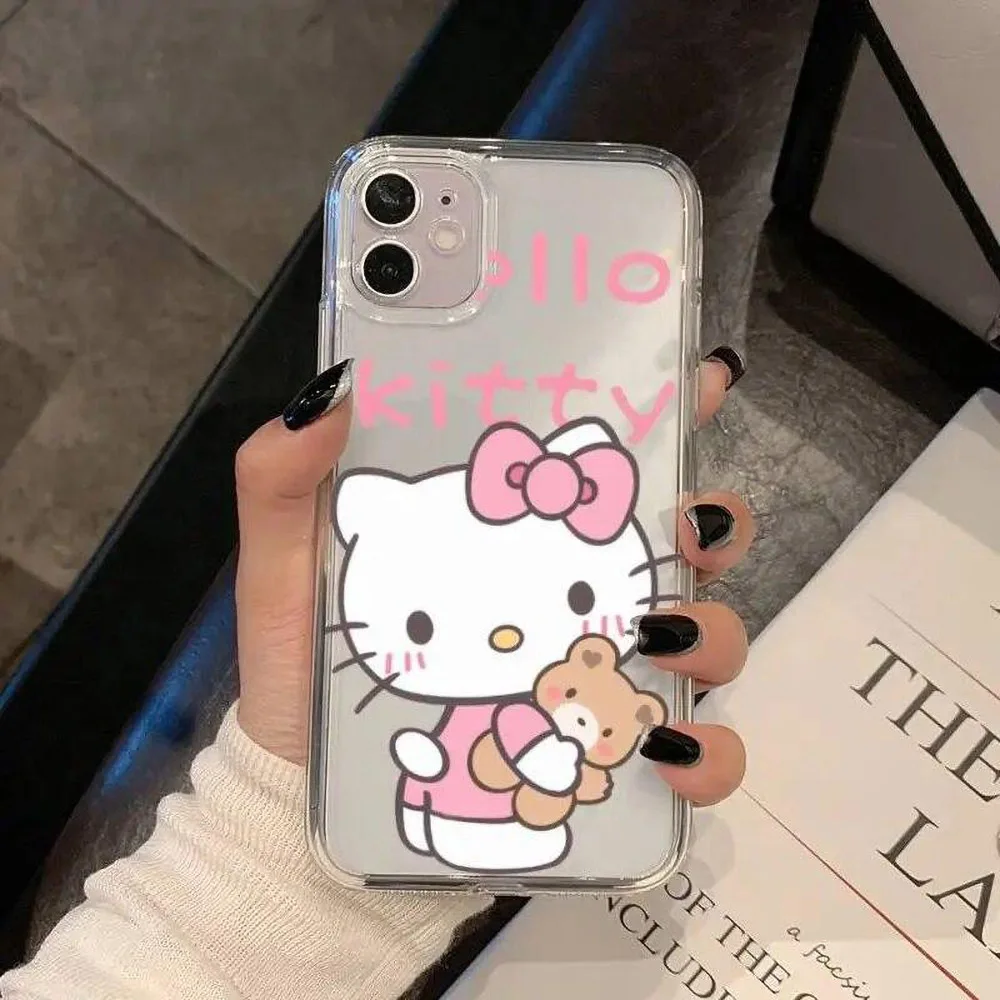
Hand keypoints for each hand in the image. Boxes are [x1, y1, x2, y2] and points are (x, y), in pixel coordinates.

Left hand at [232, 347, 753, 819]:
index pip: (599, 467)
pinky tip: (662, 752)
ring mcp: (596, 677)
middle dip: (710, 523)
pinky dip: (705, 751)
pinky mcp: (606, 760)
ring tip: (656, 641)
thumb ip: (286, 479)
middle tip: (683, 525)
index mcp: (512, 540)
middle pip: (683, 543)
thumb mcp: (284, 570)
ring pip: (707, 639)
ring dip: (708, 633)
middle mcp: (570, 599)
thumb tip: (338, 389)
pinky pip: (692, 755)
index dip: (663, 414)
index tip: (695, 383)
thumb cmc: (304, 674)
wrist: (308, 802)